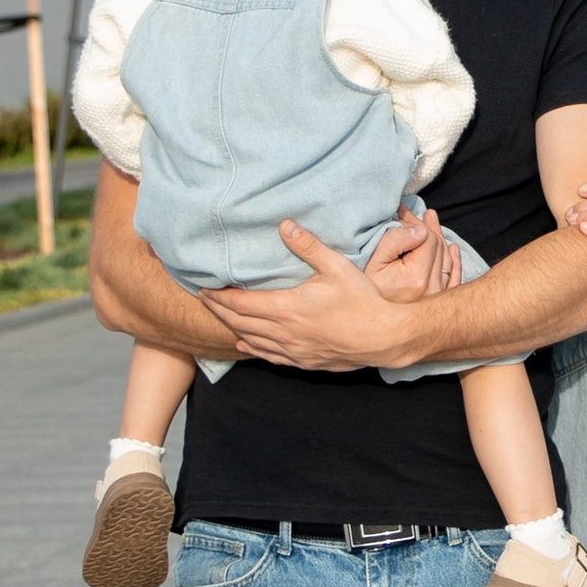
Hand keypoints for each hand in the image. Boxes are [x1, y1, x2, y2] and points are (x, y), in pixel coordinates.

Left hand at [213, 224, 419, 369]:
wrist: (383, 338)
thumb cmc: (361, 301)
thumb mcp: (336, 267)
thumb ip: (308, 246)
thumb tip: (284, 225)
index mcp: (287, 308)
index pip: (241, 304)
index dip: (219, 297)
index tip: (204, 289)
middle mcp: (284, 332)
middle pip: (240, 323)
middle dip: (219, 311)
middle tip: (204, 300)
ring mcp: (293, 350)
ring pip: (252, 341)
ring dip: (232, 329)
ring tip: (219, 318)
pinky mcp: (303, 362)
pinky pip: (269, 357)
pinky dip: (252, 349)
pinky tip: (245, 345)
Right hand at [363, 203, 461, 301]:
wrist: (365, 320)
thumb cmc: (366, 291)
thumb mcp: (374, 261)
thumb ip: (395, 240)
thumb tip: (419, 230)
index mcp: (417, 278)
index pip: (428, 238)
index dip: (413, 223)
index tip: (400, 215)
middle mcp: (432, 289)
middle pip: (438, 246)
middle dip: (424, 228)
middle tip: (409, 216)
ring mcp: (437, 297)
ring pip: (446, 260)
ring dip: (438, 240)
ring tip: (429, 222)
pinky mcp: (438, 304)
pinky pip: (454, 279)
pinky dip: (454, 262)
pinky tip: (452, 249)